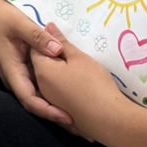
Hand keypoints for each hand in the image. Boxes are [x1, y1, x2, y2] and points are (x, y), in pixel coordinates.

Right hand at [0, 0, 74, 127]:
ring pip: (38, 96)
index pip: (29, 98)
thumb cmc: (2, 15)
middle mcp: (15, 77)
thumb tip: (58, 51)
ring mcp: (20, 74)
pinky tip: (70, 96)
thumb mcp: (20, 22)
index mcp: (12, 69)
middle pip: (36, 103)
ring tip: (80, 117)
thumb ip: (38, 36)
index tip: (67, 117)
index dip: (48, 111)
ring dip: (56, 106)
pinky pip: (40, 85)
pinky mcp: (25, 69)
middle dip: (56, 115)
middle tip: (82, 126)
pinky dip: (54, 93)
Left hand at [28, 24, 131, 141]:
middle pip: (42, 66)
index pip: (35, 49)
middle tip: (73, 53)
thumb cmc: (94, 84)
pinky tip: (81, 85)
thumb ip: (62, 42)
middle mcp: (41, 88)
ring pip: (50, 80)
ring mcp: (52, 102)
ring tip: (79, 68)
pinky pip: (59, 94)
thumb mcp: (79, 58)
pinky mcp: (63, 113)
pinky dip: (66, 87)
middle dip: (53, 57)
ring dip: (60, 72)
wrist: (111, 121)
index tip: (63, 40)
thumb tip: (48, 26)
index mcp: (42, 72)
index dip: (47, 41)